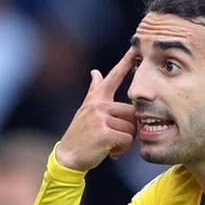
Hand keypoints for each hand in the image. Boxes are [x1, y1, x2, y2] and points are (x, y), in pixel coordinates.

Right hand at [55, 47, 136, 171]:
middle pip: (131, 112)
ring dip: (126, 141)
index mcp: (96, 99)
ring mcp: (100, 118)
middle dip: (129, 128)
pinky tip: (110, 152)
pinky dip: (122, 149)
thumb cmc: (81, 134)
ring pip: (131, 128)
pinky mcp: (105, 133)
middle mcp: (98, 105)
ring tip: (111, 145)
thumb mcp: (86, 109)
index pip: (113, 76)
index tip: (135, 47)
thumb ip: (94, 90)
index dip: (125, 62)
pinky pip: (127, 139)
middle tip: (116, 138)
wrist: (68, 156)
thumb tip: (95, 72)